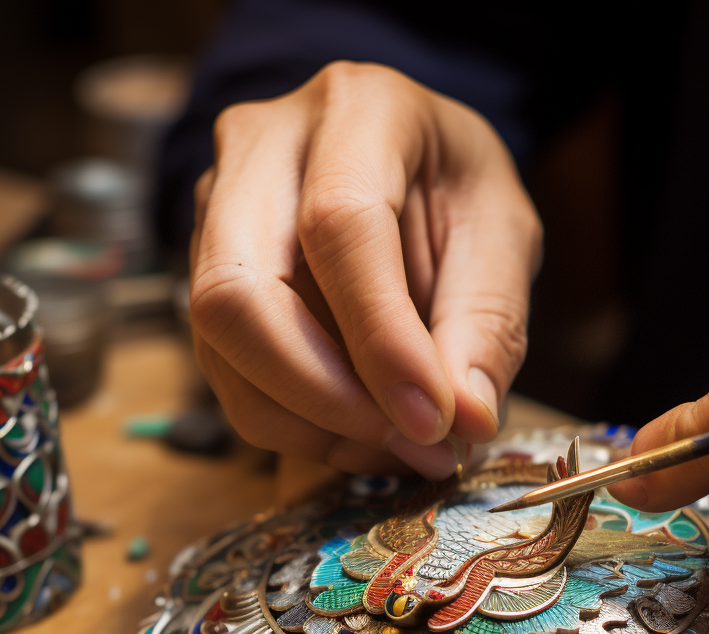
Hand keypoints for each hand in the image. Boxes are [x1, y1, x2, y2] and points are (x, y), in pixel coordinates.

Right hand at [189, 61, 541, 477]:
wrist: (406, 166)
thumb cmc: (455, 189)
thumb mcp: (502, 237)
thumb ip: (486, 325)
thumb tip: (463, 423)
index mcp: (357, 111)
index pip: (339, 225)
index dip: (382, 339)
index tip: (431, 419)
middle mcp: (262, 151)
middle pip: (238, 292)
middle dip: (324, 395)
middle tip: (411, 445)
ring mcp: (216, 215)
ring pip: (222, 346)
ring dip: (312, 424)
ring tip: (402, 448)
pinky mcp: (206, 279)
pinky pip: (229, 376)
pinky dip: (298, 426)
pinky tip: (363, 434)